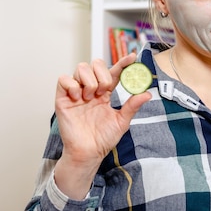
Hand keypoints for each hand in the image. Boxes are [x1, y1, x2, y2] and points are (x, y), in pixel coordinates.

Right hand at [54, 53, 150, 198]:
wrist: (88, 153)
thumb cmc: (103, 139)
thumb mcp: (122, 121)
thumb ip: (132, 106)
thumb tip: (147, 93)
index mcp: (105, 93)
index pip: (114, 72)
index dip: (123, 63)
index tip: (132, 57)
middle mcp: (91, 89)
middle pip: (95, 64)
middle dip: (103, 74)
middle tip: (104, 91)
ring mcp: (76, 92)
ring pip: (81, 67)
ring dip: (89, 80)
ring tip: (91, 97)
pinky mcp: (63, 98)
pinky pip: (64, 79)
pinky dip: (72, 85)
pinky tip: (78, 98)